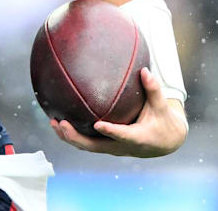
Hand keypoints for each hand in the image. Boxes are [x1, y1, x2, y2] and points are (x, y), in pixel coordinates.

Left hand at [50, 68, 187, 157]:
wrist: (164, 142)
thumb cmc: (163, 121)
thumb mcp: (162, 107)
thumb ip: (153, 89)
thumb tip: (144, 70)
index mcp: (137, 138)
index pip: (122, 136)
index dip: (110, 132)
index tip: (98, 125)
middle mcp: (121, 146)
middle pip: (95, 146)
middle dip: (76, 137)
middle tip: (62, 123)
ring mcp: (112, 148)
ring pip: (87, 146)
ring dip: (68, 137)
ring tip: (53, 123)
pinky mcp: (106, 146)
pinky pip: (86, 143)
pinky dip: (72, 135)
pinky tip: (58, 122)